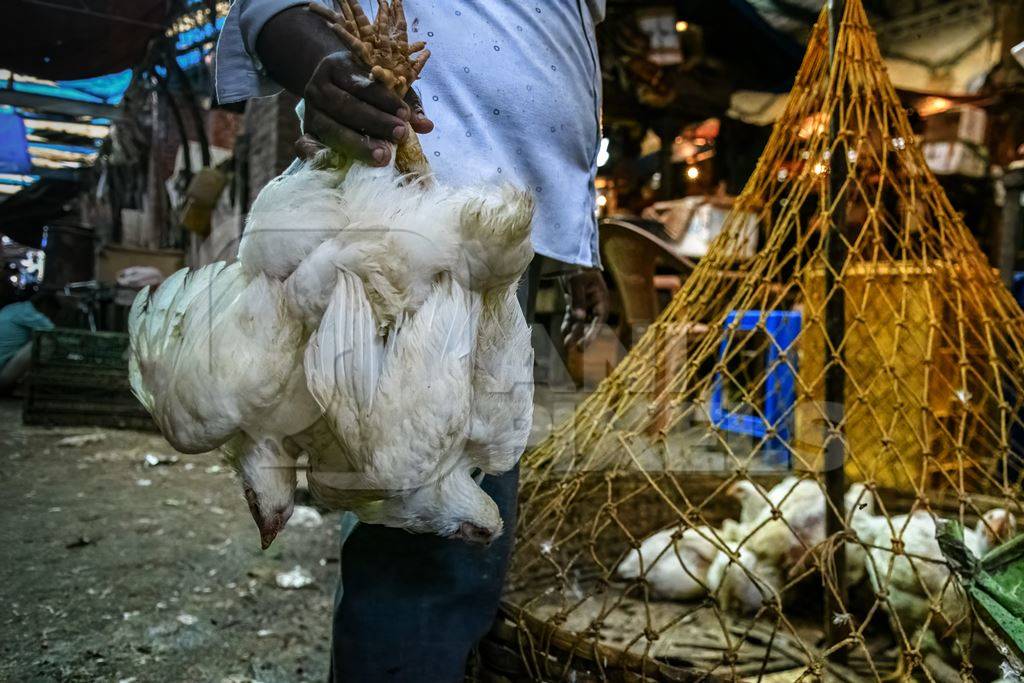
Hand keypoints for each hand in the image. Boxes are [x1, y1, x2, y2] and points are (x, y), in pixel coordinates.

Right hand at [303, 51, 433, 164]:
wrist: (330, 83)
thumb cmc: (367, 86)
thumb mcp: (386, 85)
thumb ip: (406, 103)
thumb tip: (427, 126)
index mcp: (338, 67)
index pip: (363, 85)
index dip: (385, 100)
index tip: (404, 116)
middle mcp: (319, 87)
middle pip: (346, 107)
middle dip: (375, 123)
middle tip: (399, 137)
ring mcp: (309, 111)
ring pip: (331, 128)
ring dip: (357, 144)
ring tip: (382, 157)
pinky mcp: (305, 132)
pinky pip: (303, 144)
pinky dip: (313, 154)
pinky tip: (329, 163)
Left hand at [560, 269, 609, 348]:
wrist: (569, 255)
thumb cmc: (577, 267)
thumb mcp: (576, 283)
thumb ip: (577, 301)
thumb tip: (579, 318)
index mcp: (600, 298)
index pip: (598, 320)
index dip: (591, 334)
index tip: (583, 345)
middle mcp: (595, 302)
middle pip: (589, 323)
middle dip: (580, 335)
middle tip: (572, 347)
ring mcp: (585, 302)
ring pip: (580, 321)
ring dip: (573, 331)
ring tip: (566, 344)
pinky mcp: (575, 301)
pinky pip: (572, 315)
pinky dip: (568, 323)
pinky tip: (563, 332)